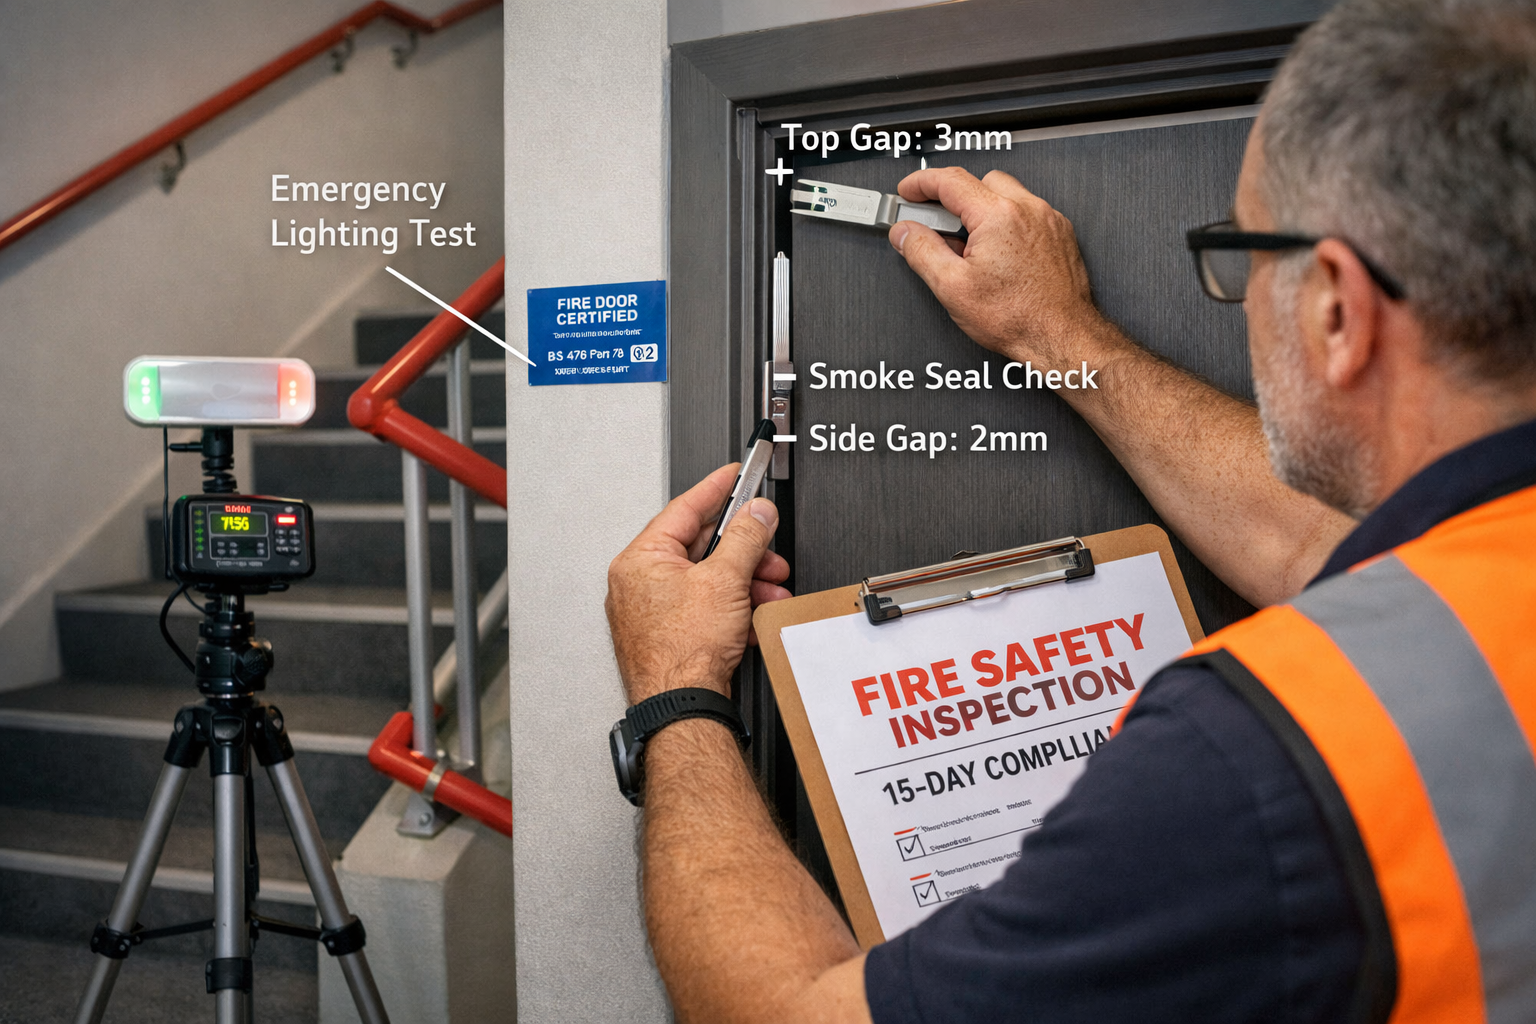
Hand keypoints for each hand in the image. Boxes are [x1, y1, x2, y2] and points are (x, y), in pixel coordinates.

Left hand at [606, 464, 791, 704]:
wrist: (682, 707)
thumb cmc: (683, 653)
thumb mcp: (724, 581)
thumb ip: (745, 538)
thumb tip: (757, 512)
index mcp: (641, 560)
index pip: (683, 508)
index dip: (717, 488)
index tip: (736, 475)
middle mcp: (640, 583)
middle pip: (701, 546)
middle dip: (744, 548)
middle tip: (768, 542)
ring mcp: (653, 612)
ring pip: (708, 579)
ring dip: (746, 580)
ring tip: (771, 586)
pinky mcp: (670, 635)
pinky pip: (706, 606)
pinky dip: (734, 605)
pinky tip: (755, 612)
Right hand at [889, 167, 1100, 365]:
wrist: (1060, 337)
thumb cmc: (1017, 318)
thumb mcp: (952, 287)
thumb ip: (922, 251)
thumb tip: (905, 233)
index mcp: (999, 216)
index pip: (950, 180)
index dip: (921, 183)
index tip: (909, 191)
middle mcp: (1028, 209)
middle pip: (979, 181)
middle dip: (954, 197)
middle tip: (938, 224)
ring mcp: (1048, 220)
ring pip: (1006, 194)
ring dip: (982, 209)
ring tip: (971, 245)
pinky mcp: (1060, 233)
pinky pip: (1027, 212)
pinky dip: (1007, 222)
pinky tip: (998, 253)